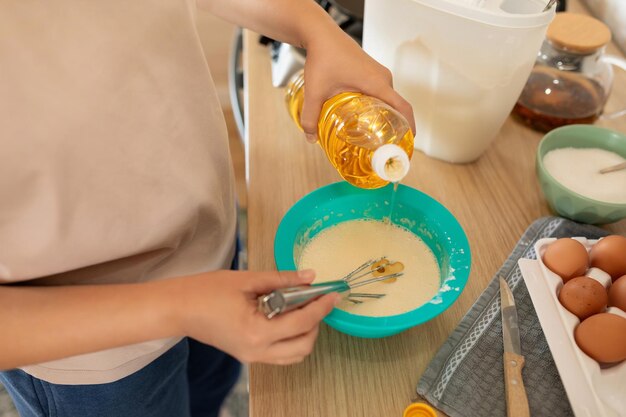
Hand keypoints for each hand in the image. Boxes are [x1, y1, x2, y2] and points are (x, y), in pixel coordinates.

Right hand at [172, 269, 339, 364]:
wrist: (179, 308)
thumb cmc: (207, 291)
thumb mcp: (248, 280)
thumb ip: (282, 279)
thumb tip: (310, 276)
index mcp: (257, 332)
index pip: (302, 322)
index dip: (322, 307)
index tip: (334, 294)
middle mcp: (258, 351)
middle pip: (304, 346)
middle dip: (316, 322)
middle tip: (316, 299)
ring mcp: (253, 357)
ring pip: (294, 355)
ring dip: (306, 333)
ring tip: (302, 307)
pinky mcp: (248, 356)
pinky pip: (281, 354)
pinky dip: (292, 339)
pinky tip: (287, 317)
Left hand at [300, 28, 415, 142]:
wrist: (320, 34)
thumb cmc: (322, 57)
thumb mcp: (314, 92)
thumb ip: (311, 117)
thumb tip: (311, 139)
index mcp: (376, 83)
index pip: (403, 108)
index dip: (410, 127)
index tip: (408, 143)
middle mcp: (382, 78)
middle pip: (397, 107)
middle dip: (395, 127)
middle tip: (386, 146)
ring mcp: (379, 73)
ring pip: (389, 99)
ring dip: (386, 116)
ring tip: (377, 136)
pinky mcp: (372, 71)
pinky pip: (382, 92)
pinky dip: (379, 106)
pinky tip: (367, 118)